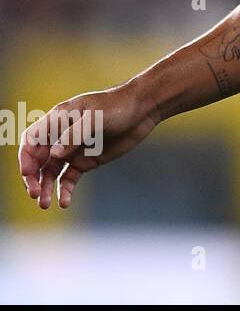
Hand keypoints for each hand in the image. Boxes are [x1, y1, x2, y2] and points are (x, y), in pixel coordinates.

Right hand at [17, 84, 160, 209]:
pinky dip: (65, 190)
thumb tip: (55, 154)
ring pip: (51, 172)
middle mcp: (60, 136)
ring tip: (46, 205)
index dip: (26, 157)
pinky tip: (64, 202)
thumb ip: (74, 134)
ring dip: (46, 188)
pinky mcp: (86, 161)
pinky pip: (69, 178)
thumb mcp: (96, 117)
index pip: (31, 140)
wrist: (143, 110)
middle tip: (35, 194)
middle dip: (33, 178)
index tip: (28, 174)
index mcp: (57, 120)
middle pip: (38, 160)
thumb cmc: (118, 105)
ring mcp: (73, 150)